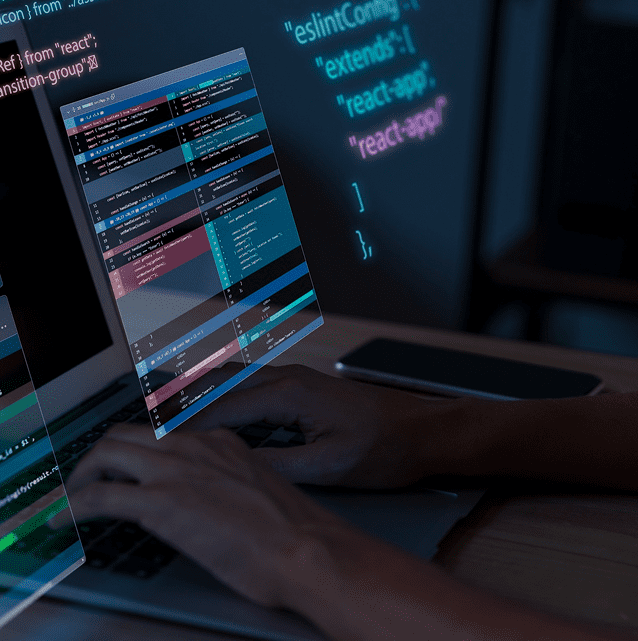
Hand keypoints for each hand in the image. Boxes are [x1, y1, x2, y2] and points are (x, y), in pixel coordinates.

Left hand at [56, 423, 348, 606]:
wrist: (306, 548)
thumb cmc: (292, 531)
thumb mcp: (255, 491)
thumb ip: (226, 484)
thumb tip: (206, 501)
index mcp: (220, 441)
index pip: (163, 434)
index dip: (136, 450)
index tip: (123, 465)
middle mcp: (195, 446)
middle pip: (126, 433)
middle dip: (99, 455)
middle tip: (88, 478)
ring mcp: (176, 470)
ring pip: (107, 453)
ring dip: (82, 475)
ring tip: (72, 496)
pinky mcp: (161, 502)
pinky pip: (100, 497)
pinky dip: (72, 506)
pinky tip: (64, 521)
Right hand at [185, 363, 471, 487]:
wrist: (423, 430)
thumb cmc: (383, 448)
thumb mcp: (328, 468)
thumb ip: (278, 464)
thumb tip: (236, 465)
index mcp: (289, 394)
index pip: (223, 408)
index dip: (189, 426)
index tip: (159, 440)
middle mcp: (288, 377)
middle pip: (223, 382)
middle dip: (187, 401)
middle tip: (154, 421)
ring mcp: (297, 377)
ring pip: (237, 379)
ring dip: (206, 393)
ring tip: (176, 414)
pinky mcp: (305, 385)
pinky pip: (254, 383)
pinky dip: (228, 394)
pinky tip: (221, 410)